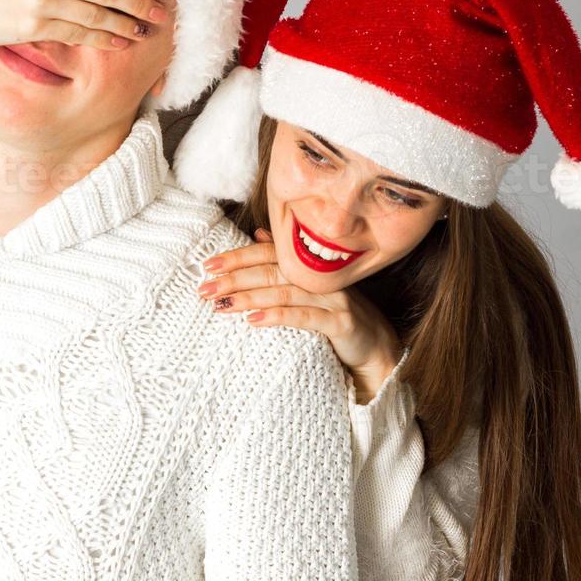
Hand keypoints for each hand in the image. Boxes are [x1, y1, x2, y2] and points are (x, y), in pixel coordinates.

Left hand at [198, 228, 404, 403]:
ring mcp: (332, 297)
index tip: (208, 265)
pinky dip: (277, 316)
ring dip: (249, 297)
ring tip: (221, 304)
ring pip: (284, 291)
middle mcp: (320, 276)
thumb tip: (259, 234)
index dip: (237, 257)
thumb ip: (285, 261)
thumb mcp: (309, 287)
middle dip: (235, 278)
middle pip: (272, 271)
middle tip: (204, 288)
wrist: (376, 346)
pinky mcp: (341, 322)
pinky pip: (305, 317)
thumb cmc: (336, 314)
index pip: (268, 253)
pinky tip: (253, 321)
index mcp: (309, 265)